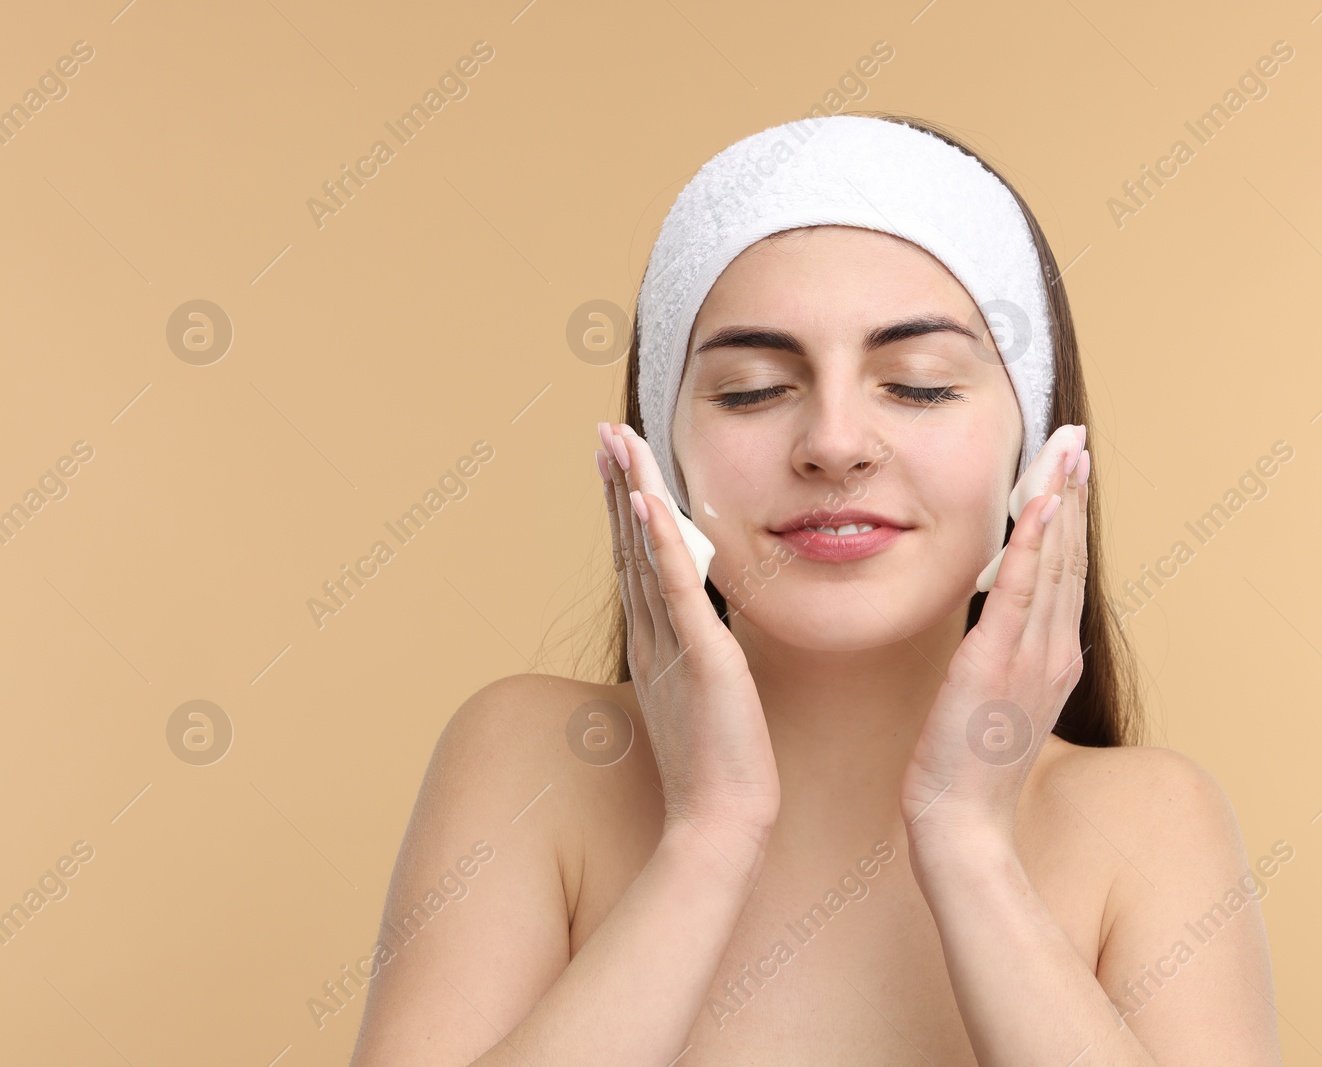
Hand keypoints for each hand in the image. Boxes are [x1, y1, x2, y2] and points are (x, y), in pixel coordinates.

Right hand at [598, 423, 780, 850]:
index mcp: (654, 642)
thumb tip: (698, 628)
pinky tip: (649, 502)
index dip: (623, 504)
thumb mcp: (701, 694)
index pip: (635, 558)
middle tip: (602, 430)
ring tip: (617, 442)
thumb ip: (694, 654)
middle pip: (628, 543)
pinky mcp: (703, 656)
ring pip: (646, 553)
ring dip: (631, 493)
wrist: (719, 822)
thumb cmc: (715, 766)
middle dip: (616, 483)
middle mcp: (653, 635)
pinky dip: (661, 543)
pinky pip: (678, 589)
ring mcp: (672, 643)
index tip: (615, 457)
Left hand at [899, 425, 1090, 842]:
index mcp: (1054, 659)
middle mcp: (1054, 651)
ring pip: (1055, 563)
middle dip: (1075, 493)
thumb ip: (1004, 657)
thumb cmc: (968, 770)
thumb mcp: (996, 702)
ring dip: (1061, 501)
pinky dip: (1035, 544)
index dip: (1071, 517)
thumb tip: (996, 621)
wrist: (962, 824)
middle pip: (1071, 556)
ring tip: (1068, 451)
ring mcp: (1032, 656)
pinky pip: (1021, 591)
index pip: (1066, 573)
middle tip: (1079, 438)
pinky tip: (1040, 504)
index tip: (1073, 469)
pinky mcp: (997, 661)